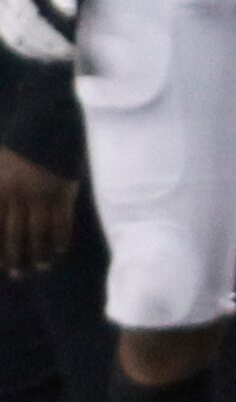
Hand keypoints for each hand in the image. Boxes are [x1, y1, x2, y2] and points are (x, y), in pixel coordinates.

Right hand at [0, 0, 75, 62]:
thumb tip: (69, 12)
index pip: (26, 20)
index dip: (48, 40)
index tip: (70, 49)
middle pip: (15, 33)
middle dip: (42, 49)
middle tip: (68, 56)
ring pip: (6, 35)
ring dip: (32, 50)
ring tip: (57, 55)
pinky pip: (3, 30)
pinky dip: (21, 42)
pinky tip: (40, 47)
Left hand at [0, 146, 75, 275]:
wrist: (48, 127)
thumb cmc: (20, 148)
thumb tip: (1, 218)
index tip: (2, 265)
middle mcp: (18, 196)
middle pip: (16, 234)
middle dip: (17, 256)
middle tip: (19, 274)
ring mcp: (42, 195)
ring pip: (38, 232)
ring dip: (39, 252)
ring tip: (41, 267)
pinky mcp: (63, 193)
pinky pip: (61, 222)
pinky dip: (60, 238)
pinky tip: (59, 250)